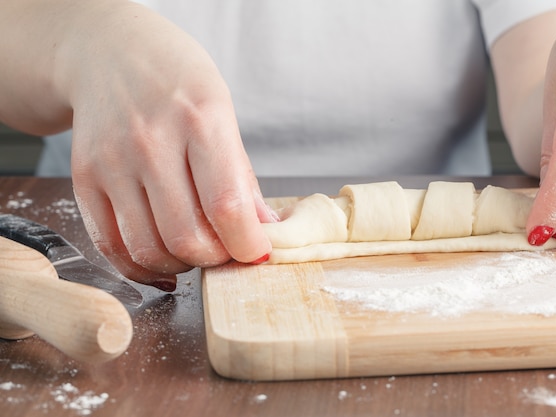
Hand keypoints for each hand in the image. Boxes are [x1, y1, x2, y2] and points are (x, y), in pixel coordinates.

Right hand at [60, 2, 274, 289]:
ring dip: (180, 266)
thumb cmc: (176, 83)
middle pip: (185, 237)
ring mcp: (112, 162)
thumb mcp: (222, 112)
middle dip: (215, 260)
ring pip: (148, 249)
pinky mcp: (84, 179)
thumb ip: (242, 176)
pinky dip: (141, 267)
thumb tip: (264, 231)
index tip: (257, 253)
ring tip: (194, 251)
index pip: (226, 205)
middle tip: (225, 251)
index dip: (247, 245)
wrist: (109, 54)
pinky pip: (111, 246)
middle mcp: (152, 140)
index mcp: (200, 118)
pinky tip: (162, 260)